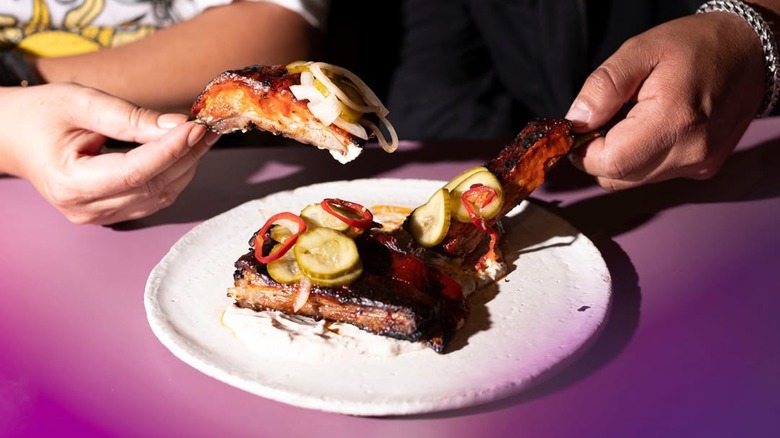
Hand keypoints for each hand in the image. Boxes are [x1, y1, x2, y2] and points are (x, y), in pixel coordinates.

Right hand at [0, 83, 219, 224]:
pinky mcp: (111, 214)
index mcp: (70, 183)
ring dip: (186, 166)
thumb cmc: (41, 115)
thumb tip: (177, 126)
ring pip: (160, 196)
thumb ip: (129, 116)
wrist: (14, 135)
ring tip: (200, 137)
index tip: (195, 128)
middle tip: (206, 127)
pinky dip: (174, 175)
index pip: (135, 172)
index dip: (170, 150)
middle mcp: (85, 208)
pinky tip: (183, 153)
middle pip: (153, 186)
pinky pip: (154, 198)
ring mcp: (99, 216)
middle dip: (185, 156)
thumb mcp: (80, 102)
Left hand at [565, 12, 765, 189]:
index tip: (581, 129)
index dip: (584, 151)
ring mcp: (700, 164)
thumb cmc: (695, 46)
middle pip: (618, 178)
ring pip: (634, 180)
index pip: (610, 163)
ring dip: (621, 157)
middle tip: (603, 121)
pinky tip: (652, 129)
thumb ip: (602, 88)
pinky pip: (654, 175)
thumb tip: (576, 122)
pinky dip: (642, 158)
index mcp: (674, 120)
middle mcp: (690, 151)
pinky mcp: (704, 168)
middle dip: (598, 156)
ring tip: (632, 120)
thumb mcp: (639, 51)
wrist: (750, 51)